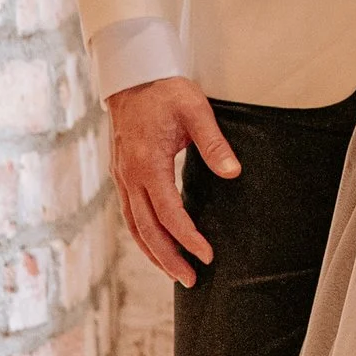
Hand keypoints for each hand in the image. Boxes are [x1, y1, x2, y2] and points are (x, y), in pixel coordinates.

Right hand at [109, 76, 239, 286]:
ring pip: (134, 227)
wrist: (133, 74)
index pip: (169, 214)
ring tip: (174, 273)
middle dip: (168, 259)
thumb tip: (234, 172)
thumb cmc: (165, 90)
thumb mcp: (196, 110)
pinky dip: (143, 236)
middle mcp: (130, 176)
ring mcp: (122, 177)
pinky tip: (156, 245)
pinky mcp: (121, 175)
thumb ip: (214, 144)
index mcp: (148, 164)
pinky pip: (130, 214)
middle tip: (190, 280)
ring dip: (153, 253)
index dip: (188, 239)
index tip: (206, 255)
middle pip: (147, 230)